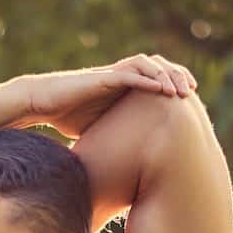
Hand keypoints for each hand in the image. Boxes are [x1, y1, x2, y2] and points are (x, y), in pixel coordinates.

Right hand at [19, 55, 198, 137]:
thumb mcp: (99, 131)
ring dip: (166, 75)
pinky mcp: (101, 78)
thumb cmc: (66, 118)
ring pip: (146, 65)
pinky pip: (129, 74)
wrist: (41, 103)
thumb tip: (127, 166)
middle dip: (177, 75)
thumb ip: (116, 138)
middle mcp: (120, 77)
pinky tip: (161, 89)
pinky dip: (146, 80)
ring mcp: (112, 75)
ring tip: (179, 90)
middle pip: (157, 66)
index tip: (189, 98)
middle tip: (191, 90)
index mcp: (123, 87)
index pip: (156, 77)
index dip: (174, 83)